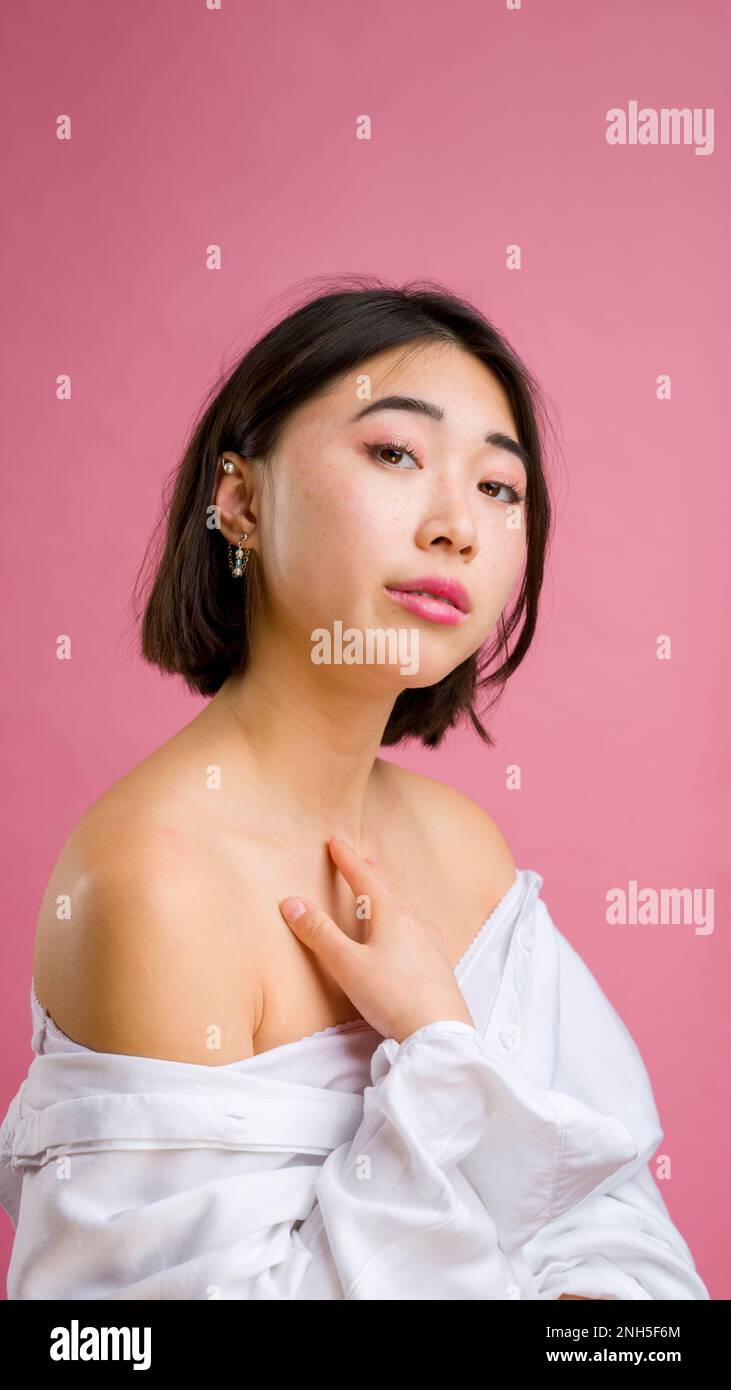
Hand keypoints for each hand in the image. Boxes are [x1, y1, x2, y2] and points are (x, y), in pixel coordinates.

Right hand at [278, 835, 475, 1044]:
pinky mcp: (439, 964)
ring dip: (390, 893)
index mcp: (392, 916)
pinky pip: (419, 929)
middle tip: (362, 858)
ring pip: (407, 908)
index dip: (347, 859)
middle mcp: (415, 922)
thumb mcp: (347, 965)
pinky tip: (411, 932)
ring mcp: (431, 943)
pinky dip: (406, 918)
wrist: (441, 1032)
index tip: (336, 841)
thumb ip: (319, 933)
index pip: (365, 877)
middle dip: (372, 871)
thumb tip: (291, 902)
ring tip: (383, 889)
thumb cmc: (392, 995)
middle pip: (390, 888)